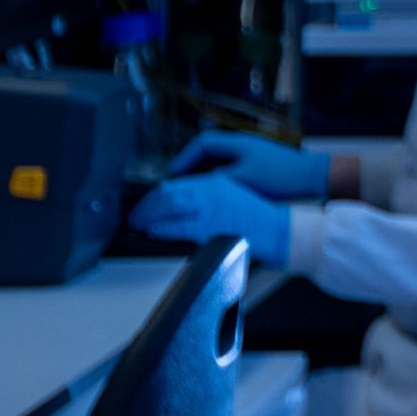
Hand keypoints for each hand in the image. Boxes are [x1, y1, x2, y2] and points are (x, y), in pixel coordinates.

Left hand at [129, 169, 293, 269]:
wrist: (281, 231)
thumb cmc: (260, 221)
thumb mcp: (233, 200)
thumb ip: (209, 200)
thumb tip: (181, 210)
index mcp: (217, 183)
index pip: (177, 185)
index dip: (156, 195)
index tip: (147, 204)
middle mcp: (212, 192)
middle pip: (168, 193)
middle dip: (147, 205)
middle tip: (136, 215)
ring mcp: (211, 209)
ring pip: (169, 206)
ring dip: (149, 215)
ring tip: (139, 222)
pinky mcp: (211, 227)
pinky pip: (177, 226)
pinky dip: (161, 227)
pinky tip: (153, 230)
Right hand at [171, 131, 332, 197]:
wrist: (313, 177)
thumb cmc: (282, 177)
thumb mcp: (244, 181)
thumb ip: (218, 181)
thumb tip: (195, 187)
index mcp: (237, 143)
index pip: (202, 143)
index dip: (185, 158)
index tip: (174, 174)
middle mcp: (243, 145)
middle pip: (209, 151)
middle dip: (192, 166)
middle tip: (179, 184)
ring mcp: (252, 154)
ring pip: (220, 161)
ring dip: (206, 173)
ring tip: (194, 191)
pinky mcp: (259, 165)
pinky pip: (232, 169)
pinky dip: (220, 179)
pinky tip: (218, 195)